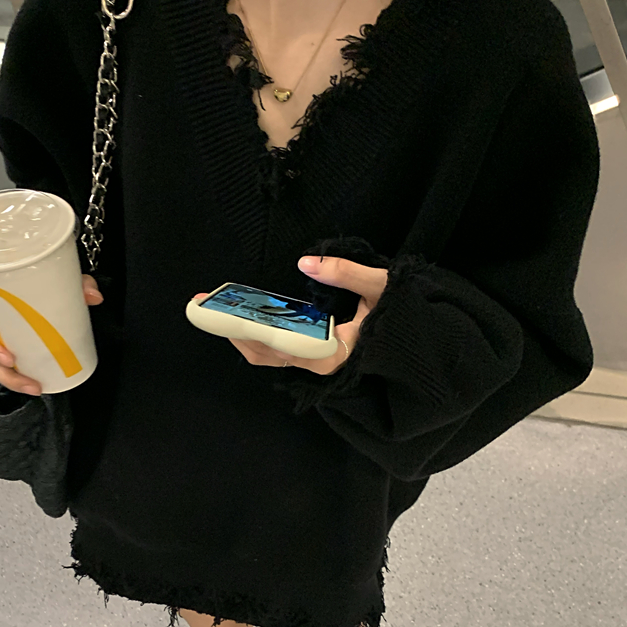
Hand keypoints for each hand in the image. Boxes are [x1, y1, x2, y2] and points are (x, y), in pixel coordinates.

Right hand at [0, 274, 103, 394]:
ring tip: (34, 387)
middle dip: (0, 368)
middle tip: (21, 374)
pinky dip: (19, 381)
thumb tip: (94, 296)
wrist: (51, 296)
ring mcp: (2, 343)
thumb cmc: (45, 290)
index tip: (8, 357)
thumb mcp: (63, 285)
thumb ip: (79, 285)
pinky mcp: (12, 355)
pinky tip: (36, 388)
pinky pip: (8, 371)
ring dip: (11, 380)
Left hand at [192, 255, 387, 375]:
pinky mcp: (314, 357)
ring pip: (268, 355)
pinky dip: (257, 335)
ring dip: (240, 333)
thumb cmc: (405, 321)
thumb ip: (348, 274)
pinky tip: (242, 313)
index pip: (280, 347)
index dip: (247, 331)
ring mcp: (315, 362)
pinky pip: (278, 350)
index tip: (222, 314)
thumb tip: (306, 262)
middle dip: (232, 330)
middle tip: (204, 303)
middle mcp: (320, 364)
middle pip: (264, 353)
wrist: (423, 349)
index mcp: (334, 354)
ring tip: (215, 306)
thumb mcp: (382, 290)